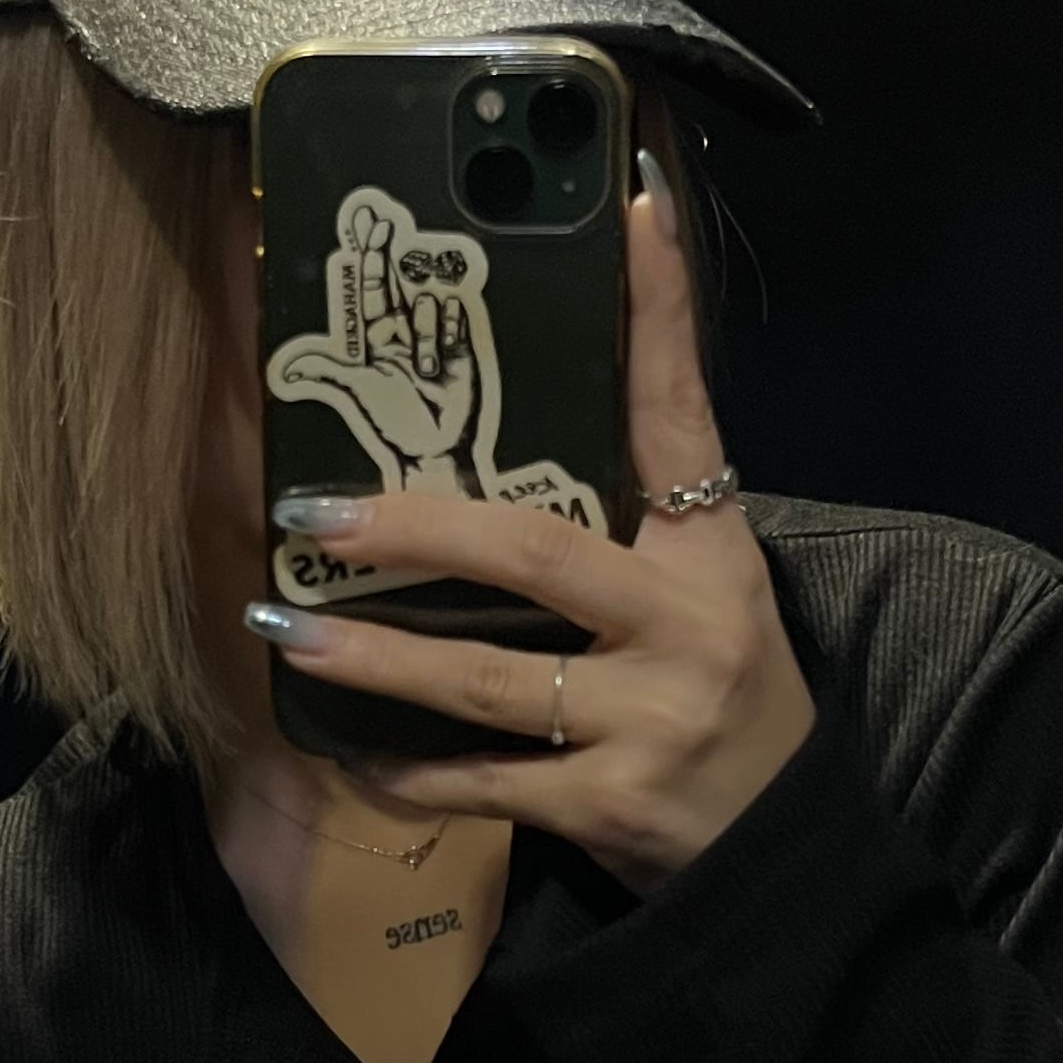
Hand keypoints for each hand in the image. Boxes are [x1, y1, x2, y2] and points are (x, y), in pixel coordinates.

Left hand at [244, 161, 817, 893]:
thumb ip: (628, 524)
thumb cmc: (723, 701)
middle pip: (537, 550)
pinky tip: (343, 749)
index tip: (630, 208)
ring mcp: (649, 720)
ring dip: (373, 654)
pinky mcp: (607, 806)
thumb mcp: (708, 597)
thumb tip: (511, 434)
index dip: (656, 314)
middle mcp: (687, 627)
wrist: (780, 854)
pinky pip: (480, 781)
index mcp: (714, 556)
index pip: (681, 415)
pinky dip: (405, 767)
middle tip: (313, 504)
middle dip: (415, 524)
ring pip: (486, 676)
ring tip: (282, 621)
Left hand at [261, 194, 483, 489]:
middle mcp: (402, 336)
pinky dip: (454, 323)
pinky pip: (461, 318)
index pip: (369, 289)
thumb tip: (286, 369)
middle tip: (387, 222)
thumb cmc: (394, 427)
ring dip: (427, 325)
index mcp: (373, 342)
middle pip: (399, 282)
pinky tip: (450, 342)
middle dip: (393, 252)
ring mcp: (436, 340)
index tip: (368, 224)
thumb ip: (325, 372)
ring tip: (426, 363)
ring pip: (430, 303)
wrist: (441, 455)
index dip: (368, 256)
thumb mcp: (356, 391)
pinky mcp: (465, 350)